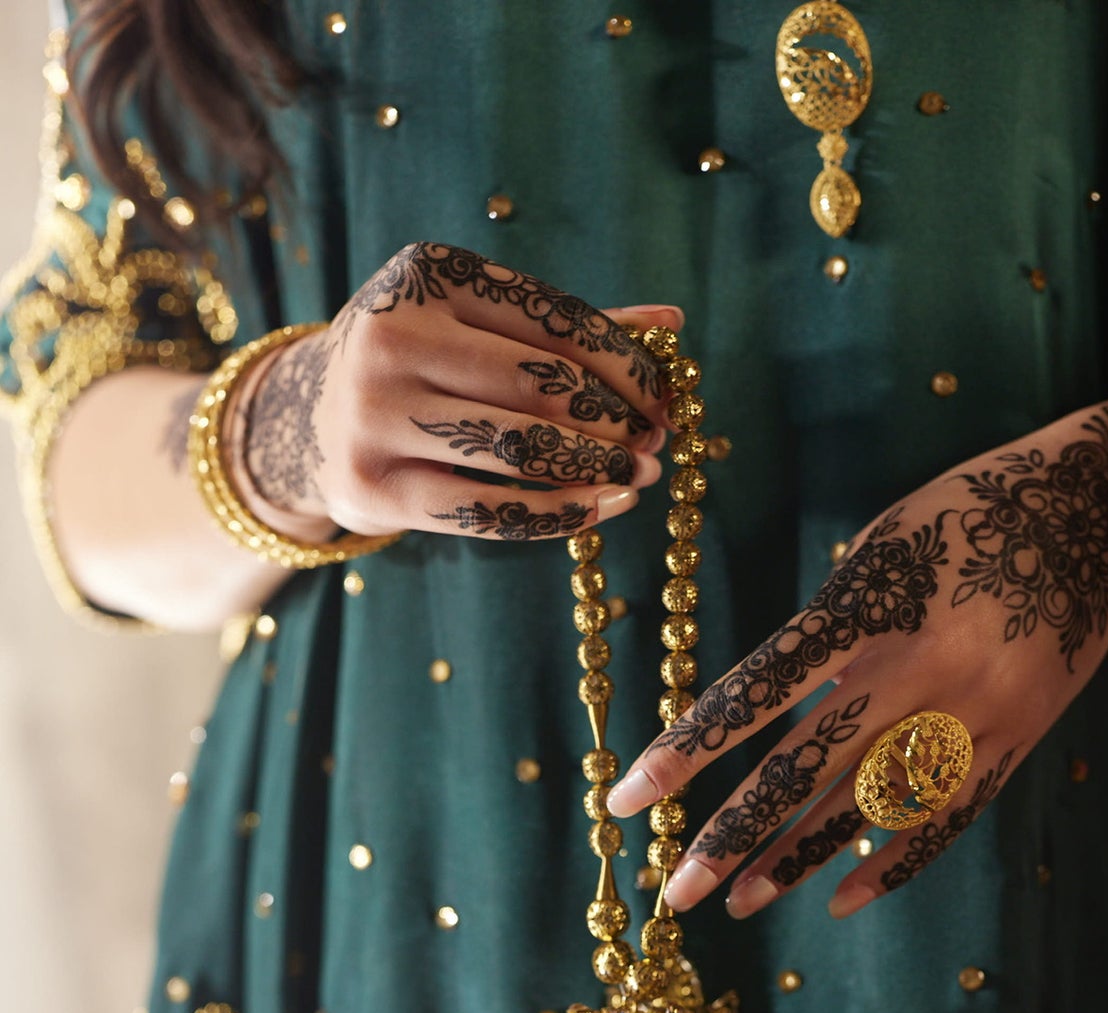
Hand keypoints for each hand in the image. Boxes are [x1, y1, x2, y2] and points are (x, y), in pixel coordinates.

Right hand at [230, 242, 682, 543]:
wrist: (307, 419)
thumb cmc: (419, 362)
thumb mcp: (476, 321)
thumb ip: (566, 324)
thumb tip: (671, 324)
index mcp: (426, 274)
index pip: (552, 320)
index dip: (622, 365)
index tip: (662, 399)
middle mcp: (393, 337)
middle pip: (537, 385)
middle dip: (612, 420)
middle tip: (654, 445)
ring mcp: (377, 415)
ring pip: (518, 450)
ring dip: (594, 469)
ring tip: (636, 478)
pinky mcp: (376, 489)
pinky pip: (489, 511)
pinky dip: (556, 515)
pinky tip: (598, 510)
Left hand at [607, 400, 1107, 916]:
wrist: (1097, 510)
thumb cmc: (966, 516)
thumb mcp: (880, 548)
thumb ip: (829, 628)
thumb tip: (771, 715)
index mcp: (869, 607)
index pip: (757, 693)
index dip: (688, 750)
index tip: (630, 799)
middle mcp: (917, 665)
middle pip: (806, 766)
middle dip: (734, 835)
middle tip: (679, 892)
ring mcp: (974, 709)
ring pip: (869, 804)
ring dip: (798, 859)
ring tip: (743, 902)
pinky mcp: (1018, 737)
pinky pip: (945, 816)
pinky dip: (892, 861)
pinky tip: (841, 899)